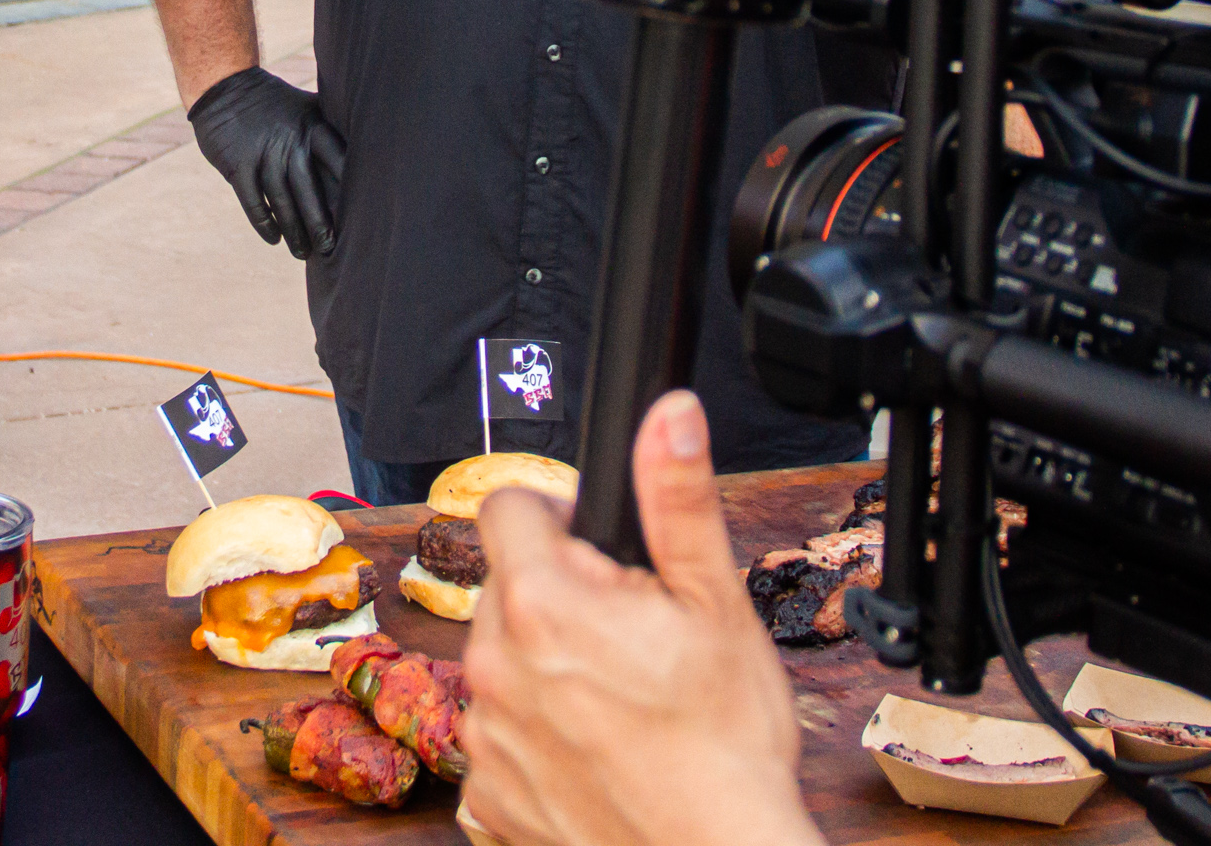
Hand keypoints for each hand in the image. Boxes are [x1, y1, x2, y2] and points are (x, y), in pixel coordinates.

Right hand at [187, 65, 343, 255]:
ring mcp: (262, 154)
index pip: (338, 161)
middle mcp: (290, 142)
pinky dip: (264, 223)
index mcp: (312, 127)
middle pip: (309, 189)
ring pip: (281, 201)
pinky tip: (274, 239)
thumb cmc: (275, 105)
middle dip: (321, 222)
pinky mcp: (238, 165)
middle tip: (331, 248)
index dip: (349, 191)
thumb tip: (367, 148)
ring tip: (303, 253)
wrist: (225, 88)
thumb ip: (331, 128)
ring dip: (293, 231)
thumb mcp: (307, 107)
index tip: (362, 217)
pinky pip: (253, 202)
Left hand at [460, 391, 822, 845]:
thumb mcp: (717, 603)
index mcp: (541, 604)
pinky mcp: (488, 796)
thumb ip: (678, 498)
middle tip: (633, 636)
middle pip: (508, 588)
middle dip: (562, 597)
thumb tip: (668, 413)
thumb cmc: (724, 746)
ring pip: (504, 663)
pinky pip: (502, 738)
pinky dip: (540, 737)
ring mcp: (485, 737)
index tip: (603, 550)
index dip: (560, 516)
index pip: (508, 508)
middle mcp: (493, 666)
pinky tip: (599, 750)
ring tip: (623, 701)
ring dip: (547, 668)